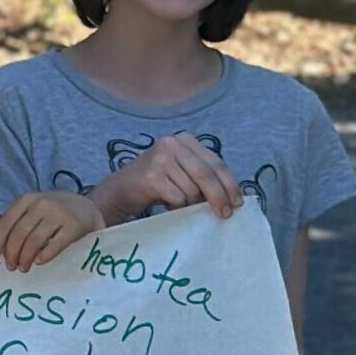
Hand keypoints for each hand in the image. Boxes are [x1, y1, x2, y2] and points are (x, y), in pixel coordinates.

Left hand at [0, 192, 105, 271]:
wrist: (88, 208)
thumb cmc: (53, 215)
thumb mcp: (34, 211)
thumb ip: (17, 224)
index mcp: (26, 200)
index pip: (5, 223)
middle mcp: (41, 204)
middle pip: (19, 233)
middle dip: (12, 254)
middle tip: (11, 267)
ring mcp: (59, 214)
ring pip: (34, 240)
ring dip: (25, 258)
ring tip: (23, 268)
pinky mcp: (74, 226)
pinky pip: (56, 244)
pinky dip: (44, 256)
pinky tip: (39, 262)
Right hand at [92, 133, 241, 222]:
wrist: (118, 191)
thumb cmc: (154, 184)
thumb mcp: (181, 171)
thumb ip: (202, 175)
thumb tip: (231, 196)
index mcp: (185, 140)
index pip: (216, 162)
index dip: (230, 184)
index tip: (238, 203)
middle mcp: (172, 144)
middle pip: (206, 174)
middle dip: (219, 197)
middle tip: (224, 214)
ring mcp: (160, 159)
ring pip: (192, 189)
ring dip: (191, 204)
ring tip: (179, 205)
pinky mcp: (152, 176)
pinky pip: (178, 198)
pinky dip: (176, 207)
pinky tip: (168, 206)